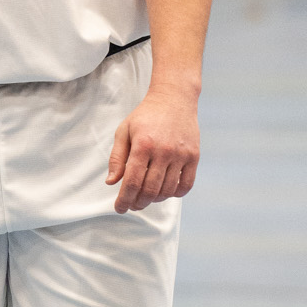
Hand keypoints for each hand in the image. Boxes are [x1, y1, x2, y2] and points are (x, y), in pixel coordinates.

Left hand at [106, 83, 199, 212]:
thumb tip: (111, 182)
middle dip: (138, 203)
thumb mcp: (124, 131)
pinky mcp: (194, 156)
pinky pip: (186, 185)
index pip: (132, 182)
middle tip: (132, 205)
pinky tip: (165, 191)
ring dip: (155, 200)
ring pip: (167, 191)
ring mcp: (181, 154)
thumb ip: (117, 158)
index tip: (119, 208)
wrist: (174, 99)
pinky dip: (175, 194)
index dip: (124, 200)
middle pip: (149, 190)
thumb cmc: (146, 116)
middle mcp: (163, 151)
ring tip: (147, 197)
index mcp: (143, 145)